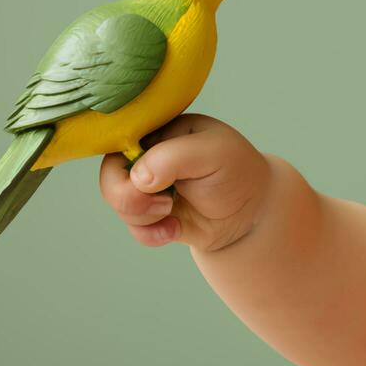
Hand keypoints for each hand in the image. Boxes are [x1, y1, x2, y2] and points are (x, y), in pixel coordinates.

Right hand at [98, 113, 273, 252]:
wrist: (254, 209)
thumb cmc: (237, 170)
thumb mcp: (214, 152)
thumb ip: (174, 157)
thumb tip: (138, 177)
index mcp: (160, 130)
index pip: (120, 139)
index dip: (125, 163)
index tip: (150, 177)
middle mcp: (148, 157)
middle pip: (110, 176)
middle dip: (128, 197)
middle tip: (164, 203)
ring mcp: (149, 187)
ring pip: (119, 204)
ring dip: (143, 216)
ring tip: (173, 213)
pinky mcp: (154, 215)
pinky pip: (134, 228)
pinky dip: (151, 235)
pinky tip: (174, 230)